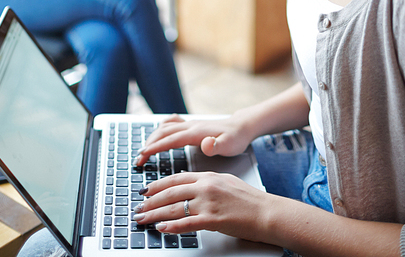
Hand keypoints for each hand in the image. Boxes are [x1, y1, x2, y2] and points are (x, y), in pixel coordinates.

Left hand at [132, 170, 275, 242]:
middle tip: (138, 208)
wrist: (266, 212)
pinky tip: (162, 228)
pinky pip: (187, 223)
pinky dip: (171, 226)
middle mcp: (206, 186)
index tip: (145, 191)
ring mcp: (208, 202)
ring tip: (143, 219)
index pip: (176, 178)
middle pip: (170, 192)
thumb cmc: (249, 200)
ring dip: (155, 214)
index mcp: (208, 176)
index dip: (158, 185)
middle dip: (150, 201)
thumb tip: (190, 185)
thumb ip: (207, 182)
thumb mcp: (226, 182)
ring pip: (174, 207)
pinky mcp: (213, 219)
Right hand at [135, 114, 252, 166]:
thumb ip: (217, 145)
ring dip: (152, 137)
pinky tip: (158, 136)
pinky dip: (161, 130)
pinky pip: (171, 124)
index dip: (155, 147)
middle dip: (148, 145)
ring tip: (143, 150)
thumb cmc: (236, 138)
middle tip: (138, 160)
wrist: (242, 127)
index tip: (142, 155)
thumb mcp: (230, 145)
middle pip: (163, 132)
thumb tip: (206, 144)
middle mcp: (190, 125)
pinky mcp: (191, 125)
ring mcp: (190, 124)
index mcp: (195, 132)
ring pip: (165, 127)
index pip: (170, 139)